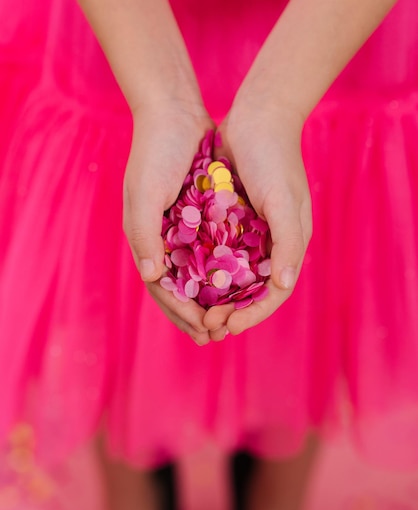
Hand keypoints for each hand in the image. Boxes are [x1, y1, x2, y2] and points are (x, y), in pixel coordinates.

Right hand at [123, 99, 214, 344]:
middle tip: (219, 337)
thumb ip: (144, 235)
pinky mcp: (200, 217)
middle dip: (198, 315)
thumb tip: (152, 277)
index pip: (163, 289)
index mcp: (147, 241)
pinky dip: (222, 272)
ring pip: (197, 276)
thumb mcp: (143, 194)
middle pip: (181, 289)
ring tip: (229, 320)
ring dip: (211, 300)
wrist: (173, 113)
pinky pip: (212, 252)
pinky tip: (238, 285)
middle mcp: (163, 241)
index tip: (204, 332)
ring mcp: (182, 230)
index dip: (182, 313)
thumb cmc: (154, 154)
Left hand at [204, 101, 311, 335]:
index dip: (253, 314)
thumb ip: (288, 244)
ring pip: (231, 276)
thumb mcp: (285, 202)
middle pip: (250, 290)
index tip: (230, 326)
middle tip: (205, 324)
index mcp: (289, 245)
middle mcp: (270, 243)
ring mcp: (250, 232)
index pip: (273, 293)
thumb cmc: (275, 159)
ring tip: (193, 310)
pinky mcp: (230, 219)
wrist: (258, 115)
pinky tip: (184, 278)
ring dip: (214, 295)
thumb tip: (282, 286)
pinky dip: (205, 268)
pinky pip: (217, 252)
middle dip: (229, 311)